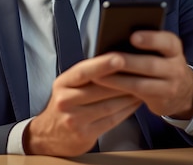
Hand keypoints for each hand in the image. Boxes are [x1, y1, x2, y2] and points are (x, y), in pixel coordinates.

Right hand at [23, 56, 141, 156]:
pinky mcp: (84, 135)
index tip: (120, 58)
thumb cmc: (64, 105)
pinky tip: (135, 103)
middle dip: (123, 81)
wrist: (48, 135)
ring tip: (144, 87)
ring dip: (129, 96)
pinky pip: (112, 120)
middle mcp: (65, 101)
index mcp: (62, 84)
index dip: (102, 65)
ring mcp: (74, 119)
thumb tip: (114, 60)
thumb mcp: (67, 86)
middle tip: (142, 72)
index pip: (83, 72)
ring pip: (108, 105)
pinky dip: (127, 110)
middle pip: (99, 90)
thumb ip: (86, 76)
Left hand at [93, 30, 192, 119]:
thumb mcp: (161, 52)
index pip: (167, 41)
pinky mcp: (160, 102)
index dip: (151, 39)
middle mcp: (175, 67)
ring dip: (118, 79)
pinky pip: (137, 96)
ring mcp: (170, 87)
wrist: (183, 93)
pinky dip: (120, 89)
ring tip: (98, 75)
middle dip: (128, 61)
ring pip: (141, 84)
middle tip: (108, 57)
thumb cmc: (161, 63)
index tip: (132, 37)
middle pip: (151, 64)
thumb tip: (114, 35)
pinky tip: (105, 85)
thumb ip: (146, 44)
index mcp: (174, 49)